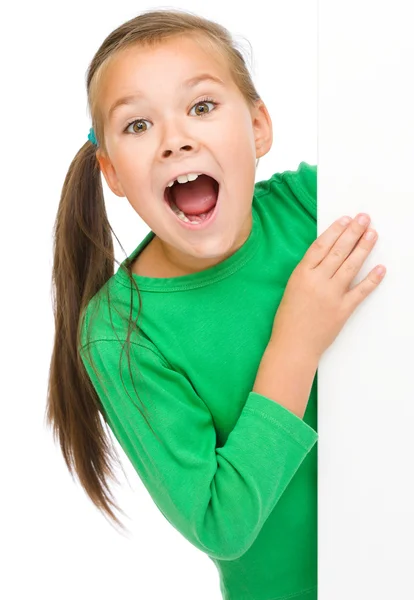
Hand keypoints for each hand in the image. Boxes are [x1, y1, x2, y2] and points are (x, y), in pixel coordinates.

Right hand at [270, 213, 385, 358]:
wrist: (293, 346)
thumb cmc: (288, 319)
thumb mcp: (291, 288)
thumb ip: (308, 272)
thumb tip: (328, 256)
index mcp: (301, 274)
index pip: (321, 246)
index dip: (335, 230)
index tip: (345, 220)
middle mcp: (317, 281)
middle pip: (339, 251)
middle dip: (353, 232)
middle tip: (364, 219)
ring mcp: (331, 295)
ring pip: (351, 265)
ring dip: (364, 248)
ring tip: (372, 234)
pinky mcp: (343, 310)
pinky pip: (361, 291)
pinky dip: (372, 279)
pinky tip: (380, 268)